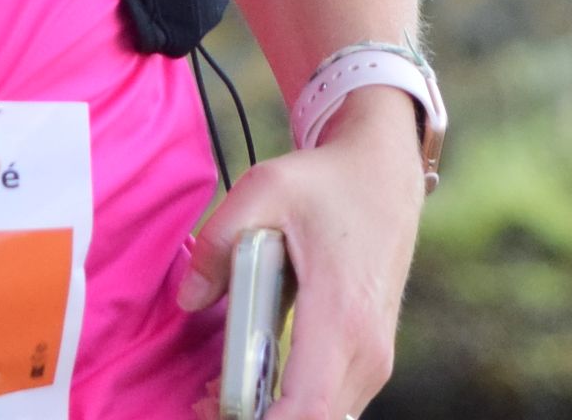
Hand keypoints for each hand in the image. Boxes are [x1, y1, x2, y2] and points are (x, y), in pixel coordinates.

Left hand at [180, 91, 425, 419]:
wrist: (382, 176)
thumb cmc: (326, 183)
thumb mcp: (264, 189)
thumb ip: (219, 240)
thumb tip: (189, 297)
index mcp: (342, 313)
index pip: (309, 406)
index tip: (218, 414)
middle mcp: (367, 347)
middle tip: (204, 402)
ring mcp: (374, 357)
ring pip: (325, 418)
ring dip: (272, 417)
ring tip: (219, 393)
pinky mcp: (371, 357)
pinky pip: (333, 403)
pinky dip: (292, 406)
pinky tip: (251, 384)